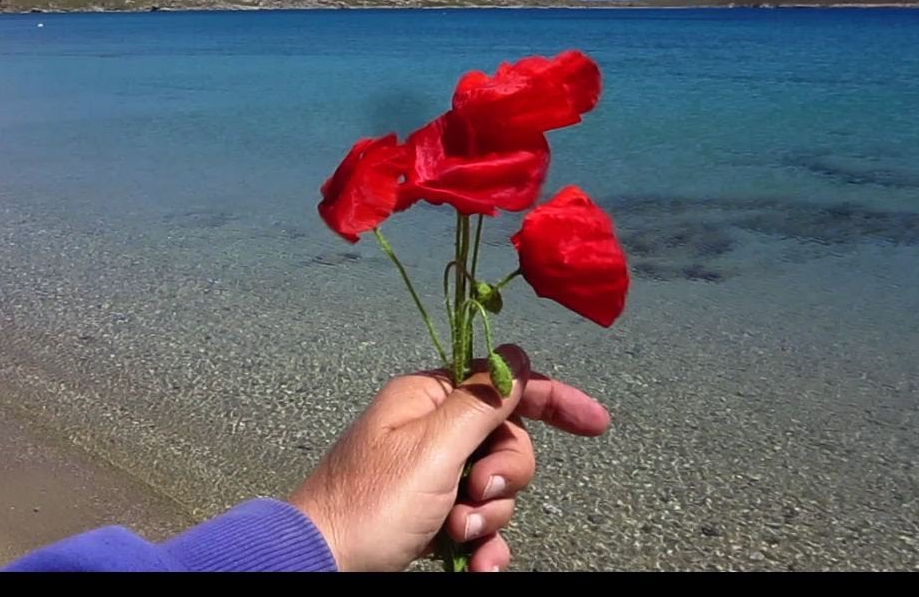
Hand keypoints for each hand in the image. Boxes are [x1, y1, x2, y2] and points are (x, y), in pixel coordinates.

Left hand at [287, 344, 610, 571]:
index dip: (553, 399)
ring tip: (457, 533)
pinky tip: (476, 563)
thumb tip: (516, 355)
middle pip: (507, 442)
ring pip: (495, 488)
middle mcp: (430, 432)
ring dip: (489, 516)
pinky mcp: (428, 517)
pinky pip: (478, 523)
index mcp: (428, 399)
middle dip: (504, 476)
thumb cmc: (372, 504)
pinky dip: (483, 545)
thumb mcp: (434, 448)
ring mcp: (430, 477)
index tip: (597, 424)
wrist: (321, 563)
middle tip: (473, 494)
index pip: (504, 385)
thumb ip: (481, 401)